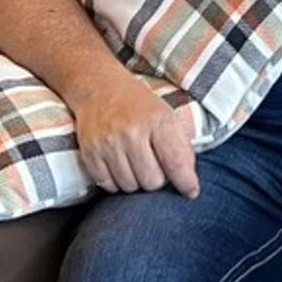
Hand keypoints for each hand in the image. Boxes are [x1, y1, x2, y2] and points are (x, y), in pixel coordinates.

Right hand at [72, 77, 199, 196]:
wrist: (101, 89)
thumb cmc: (140, 105)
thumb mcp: (167, 115)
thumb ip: (180, 145)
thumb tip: (188, 179)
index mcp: (157, 120)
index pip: (175, 161)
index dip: (186, 181)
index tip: (191, 192)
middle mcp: (132, 133)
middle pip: (152, 181)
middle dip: (158, 180)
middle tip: (156, 166)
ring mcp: (108, 144)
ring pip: (130, 186)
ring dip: (137, 182)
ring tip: (138, 164)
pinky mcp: (90, 154)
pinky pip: (108, 185)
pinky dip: (117, 183)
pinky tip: (121, 167)